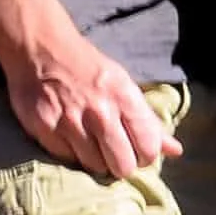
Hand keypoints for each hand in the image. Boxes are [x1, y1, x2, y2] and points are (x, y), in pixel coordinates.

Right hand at [3, 27, 177, 180]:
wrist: (40, 48)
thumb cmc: (88, 70)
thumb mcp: (123, 86)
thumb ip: (148, 121)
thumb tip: (176, 150)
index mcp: (124, 97)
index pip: (148, 149)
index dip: (145, 156)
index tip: (135, 150)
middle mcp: (100, 111)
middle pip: (122, 166)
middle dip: (120, 164)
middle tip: (112, 153)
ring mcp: (69, 120)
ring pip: (94, 166)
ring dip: (94, 159)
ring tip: (89, 143)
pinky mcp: (44, 127)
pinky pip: (66, 158)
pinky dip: (69, 152)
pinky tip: (68, 135)